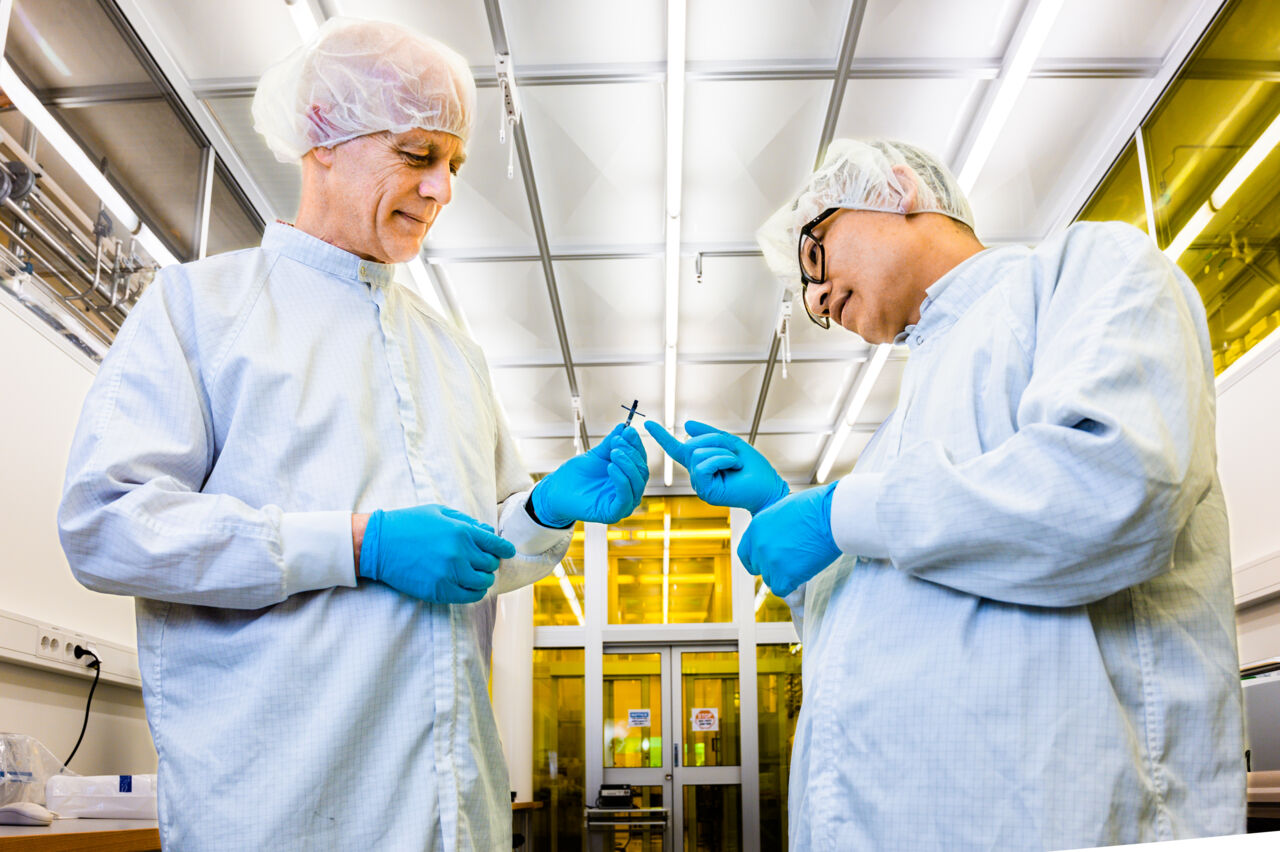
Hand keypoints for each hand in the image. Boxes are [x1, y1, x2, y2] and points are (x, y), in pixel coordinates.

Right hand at [358, 504, 515, 603]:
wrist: (379, 544)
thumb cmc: (408, 524)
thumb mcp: (439, 513)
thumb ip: (466, 522)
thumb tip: (487, 531)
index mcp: (461, 532)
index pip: (496, 544)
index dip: (505, 549)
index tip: (507, 552)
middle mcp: (459, 554)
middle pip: (491, 565)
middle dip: (489, 563)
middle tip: (480, 562)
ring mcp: (449, 574)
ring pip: (483, 583)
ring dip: (482, 579)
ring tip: (473, 575)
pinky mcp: (439, 591)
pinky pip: (470, 597)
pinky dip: (473, 592)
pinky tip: (467, 586)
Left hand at [532, 423, 648, 526]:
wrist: (558, 490)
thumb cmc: (577, 475)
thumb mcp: (597, 455)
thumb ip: (612, 443)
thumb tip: (625, 427)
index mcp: (629, 477)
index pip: (640, 459)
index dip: (636, 444)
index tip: (629, 430)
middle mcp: (631, 490)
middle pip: (642, 470)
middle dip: (631, 453)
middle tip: (618, 441)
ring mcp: (625, 503)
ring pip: (637, 483)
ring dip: (627, 464)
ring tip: (614, 452)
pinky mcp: (615, 513)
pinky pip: (625, 497)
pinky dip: (621, 480)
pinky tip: (611, 467)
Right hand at [645, 420, 788, 514]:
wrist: (768, 488)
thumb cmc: (753, 469)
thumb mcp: (731, 444)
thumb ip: (710, 435)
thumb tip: (687, 425)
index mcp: (700, 463)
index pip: (677, 448)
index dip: (661, 435)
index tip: (648, 422)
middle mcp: (696, 474)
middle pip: (692, 445)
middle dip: (716, 441)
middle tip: (734, 454)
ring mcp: (699, 484)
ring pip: (697, 453)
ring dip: (722, 452)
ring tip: (735, 463)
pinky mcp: (704, 490)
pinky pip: (703, 465)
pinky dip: (721, 460)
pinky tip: (733, 467)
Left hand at [737, 483, 840, 596]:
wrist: (831, 517)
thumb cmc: (816, 508)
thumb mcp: (784, 511)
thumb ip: (773, 528)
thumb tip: (776, 540)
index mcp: (756, 527)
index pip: (745, 553)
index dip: (757, 560)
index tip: (768, 562)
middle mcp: (759, 545)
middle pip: (759, 568)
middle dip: (773, 567)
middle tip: (792, 561)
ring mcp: (770, 562)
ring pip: (771, 580)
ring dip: (784, 575)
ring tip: (802, 562)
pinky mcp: (784, 576)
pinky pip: (781, 589)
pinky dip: (792, 584)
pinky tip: (804, 572)